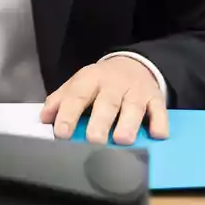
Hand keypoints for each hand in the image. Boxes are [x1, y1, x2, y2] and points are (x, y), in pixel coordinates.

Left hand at [40, 56, 168, 144]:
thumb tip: (44, 118)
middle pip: (107, 102)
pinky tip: (157, 135)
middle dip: (100, 122)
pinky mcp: (156, 99)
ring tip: (122, 140)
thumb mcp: (79, 84)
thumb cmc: (101, 81)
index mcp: (91, 79)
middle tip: (94, 140)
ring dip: (128, 123)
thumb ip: (60, 100)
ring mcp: (137, 91)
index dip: (69, 114)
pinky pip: (160, 110)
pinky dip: (160, 122)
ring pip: (133, 107)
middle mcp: (114, 85)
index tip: (61, 133)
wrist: (134, 63)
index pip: (78, 96)